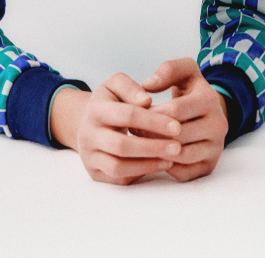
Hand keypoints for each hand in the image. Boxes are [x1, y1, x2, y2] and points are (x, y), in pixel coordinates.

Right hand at [50, 73, 183, 185]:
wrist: (89, 122)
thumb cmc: (110, 102)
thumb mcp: (116, 85)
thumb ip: (130, 88)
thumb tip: (146, 101)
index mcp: (95, 109)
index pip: (127, 115)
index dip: (153, 121)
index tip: (176, 126)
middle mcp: (87, 134)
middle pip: (121, 145)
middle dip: (153, 147)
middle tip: (177, 148)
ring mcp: (89, 156)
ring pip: (119, 167)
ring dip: (148, 165)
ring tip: (170, 159)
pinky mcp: (95, 173)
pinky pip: (119, 178)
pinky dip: (140, 173)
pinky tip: (158, 165)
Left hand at [142, 57, 227, 181]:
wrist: (210, 112)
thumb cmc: (191, 90)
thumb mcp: (185, 71)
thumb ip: (168, 70)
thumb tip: (148, 85)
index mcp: (209, 100)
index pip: (175, 111)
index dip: (151, 113)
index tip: (135, 113)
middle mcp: (218, 125)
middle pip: (177, 135)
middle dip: (151, 133)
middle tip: (133, 130)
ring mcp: (216, 148)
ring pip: (180, 156)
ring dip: (156, 151)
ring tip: (141, 142)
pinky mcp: (210, 166)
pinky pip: (184, 173)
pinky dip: (165, 166)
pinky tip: (153, 155)